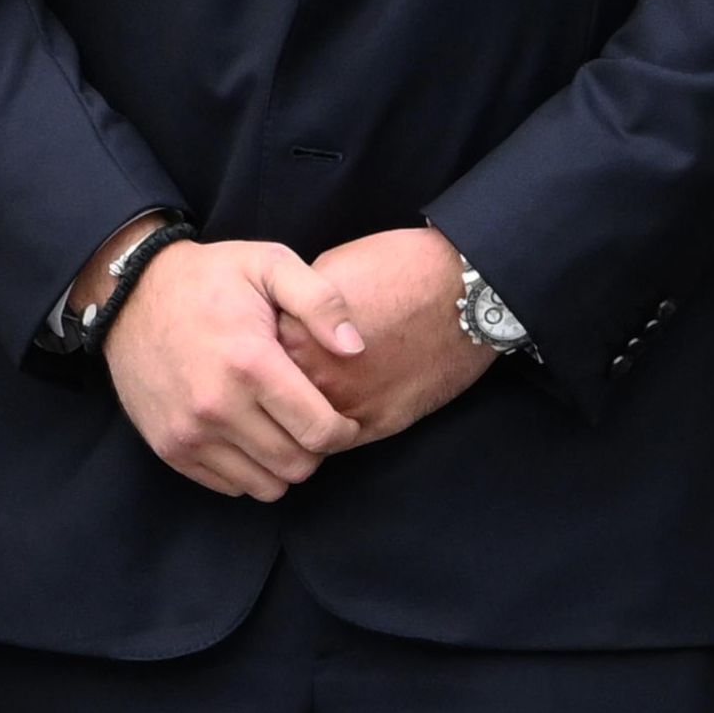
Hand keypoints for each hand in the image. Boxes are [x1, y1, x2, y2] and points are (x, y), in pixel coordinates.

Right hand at [102, 238, 368, 503]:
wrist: (129, 296)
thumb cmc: (208, 278)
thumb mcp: (269, 265)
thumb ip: (322, 301)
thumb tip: (355, 349)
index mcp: (250, 363)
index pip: (320, 431)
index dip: (344, 431)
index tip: (344, 420)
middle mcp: (217, 406)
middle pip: (296, 465)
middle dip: (316, 450)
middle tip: (312, 424)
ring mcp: (189, 432)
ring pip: (266, 486)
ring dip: (282, 465)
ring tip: (281, 431)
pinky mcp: (170, 447)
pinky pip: (230, 486)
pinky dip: (248, 470)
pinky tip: (248, 436)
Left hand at [275, 226, 496, 445]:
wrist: (461, 291)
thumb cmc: (396, 269)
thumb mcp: (327, 273)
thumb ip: (295, 311)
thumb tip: (276, 334)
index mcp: (294, 335)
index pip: (252, 366)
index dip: (258, 361)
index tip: (266, 354)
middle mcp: (315, 376)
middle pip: (272, 402)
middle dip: (274, 397)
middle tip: (283, 387)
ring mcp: (348, 404)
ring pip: (301, 431)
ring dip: (300, 423)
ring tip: (305, 405)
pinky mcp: (380, 423)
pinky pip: (338, 443)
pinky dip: (332, 435)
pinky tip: (336, 414)